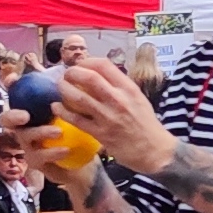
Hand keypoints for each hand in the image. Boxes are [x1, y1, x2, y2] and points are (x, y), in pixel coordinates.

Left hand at [33, 56, 174, 175]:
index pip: (104, 65)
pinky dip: (63, 112)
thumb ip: (120, 87)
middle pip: (89, 78)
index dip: (86, 61)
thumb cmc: (146, 124)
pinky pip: (76, 120)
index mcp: (128, 88)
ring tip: (59, 87)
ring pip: (79, 98)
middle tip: (66, 75)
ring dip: (64, 90)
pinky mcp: (101, 134)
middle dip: (72, 73)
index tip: (79, 65)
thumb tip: (98, 75)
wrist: (155, 150)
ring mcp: (108, 117)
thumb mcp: (138, 98)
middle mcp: (118, 99)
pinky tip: (56, 107)